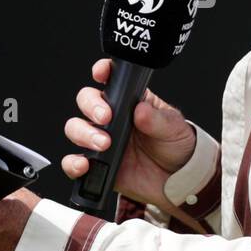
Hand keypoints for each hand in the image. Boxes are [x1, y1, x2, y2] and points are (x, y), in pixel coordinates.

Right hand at [61, 57, 196, 212]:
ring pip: (75, 128)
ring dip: (83, 133)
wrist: (177, 179)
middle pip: (86, 101)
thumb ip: (157, 120)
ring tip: (103, 144)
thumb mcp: (174, 127)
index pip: (110, 80)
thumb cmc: (175, 145)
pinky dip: (73, 164)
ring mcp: (101, 140)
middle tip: (106, 118)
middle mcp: (111, 118)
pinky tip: (84, 165)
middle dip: (91, 106)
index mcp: (129, 101)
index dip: (101, 71)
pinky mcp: (97, 164)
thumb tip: (141, 111)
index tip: (100, 74)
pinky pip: (74, 162)